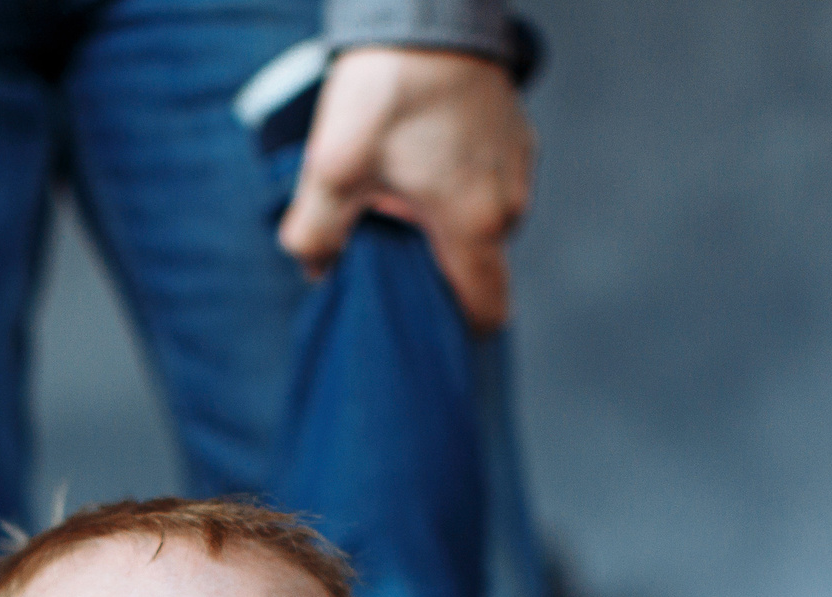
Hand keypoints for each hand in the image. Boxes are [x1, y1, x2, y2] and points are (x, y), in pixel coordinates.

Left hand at [276, 46, 535, 333]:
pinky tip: (416, 164)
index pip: (484, 310)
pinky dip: (454, 188)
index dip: (452, 329)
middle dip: (431, 270)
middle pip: (473, 270)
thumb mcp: (333, 170)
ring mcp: (516, 169)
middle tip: (382, 251)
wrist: (427, 12)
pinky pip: (485, 185)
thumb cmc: (389, 92)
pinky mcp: (513, 139)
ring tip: (395, 198)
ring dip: (441, 225)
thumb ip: (315, 237)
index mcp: (474, 226)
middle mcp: (508, 205)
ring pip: (478, 226)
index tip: (417, 328)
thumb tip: (314, 270)